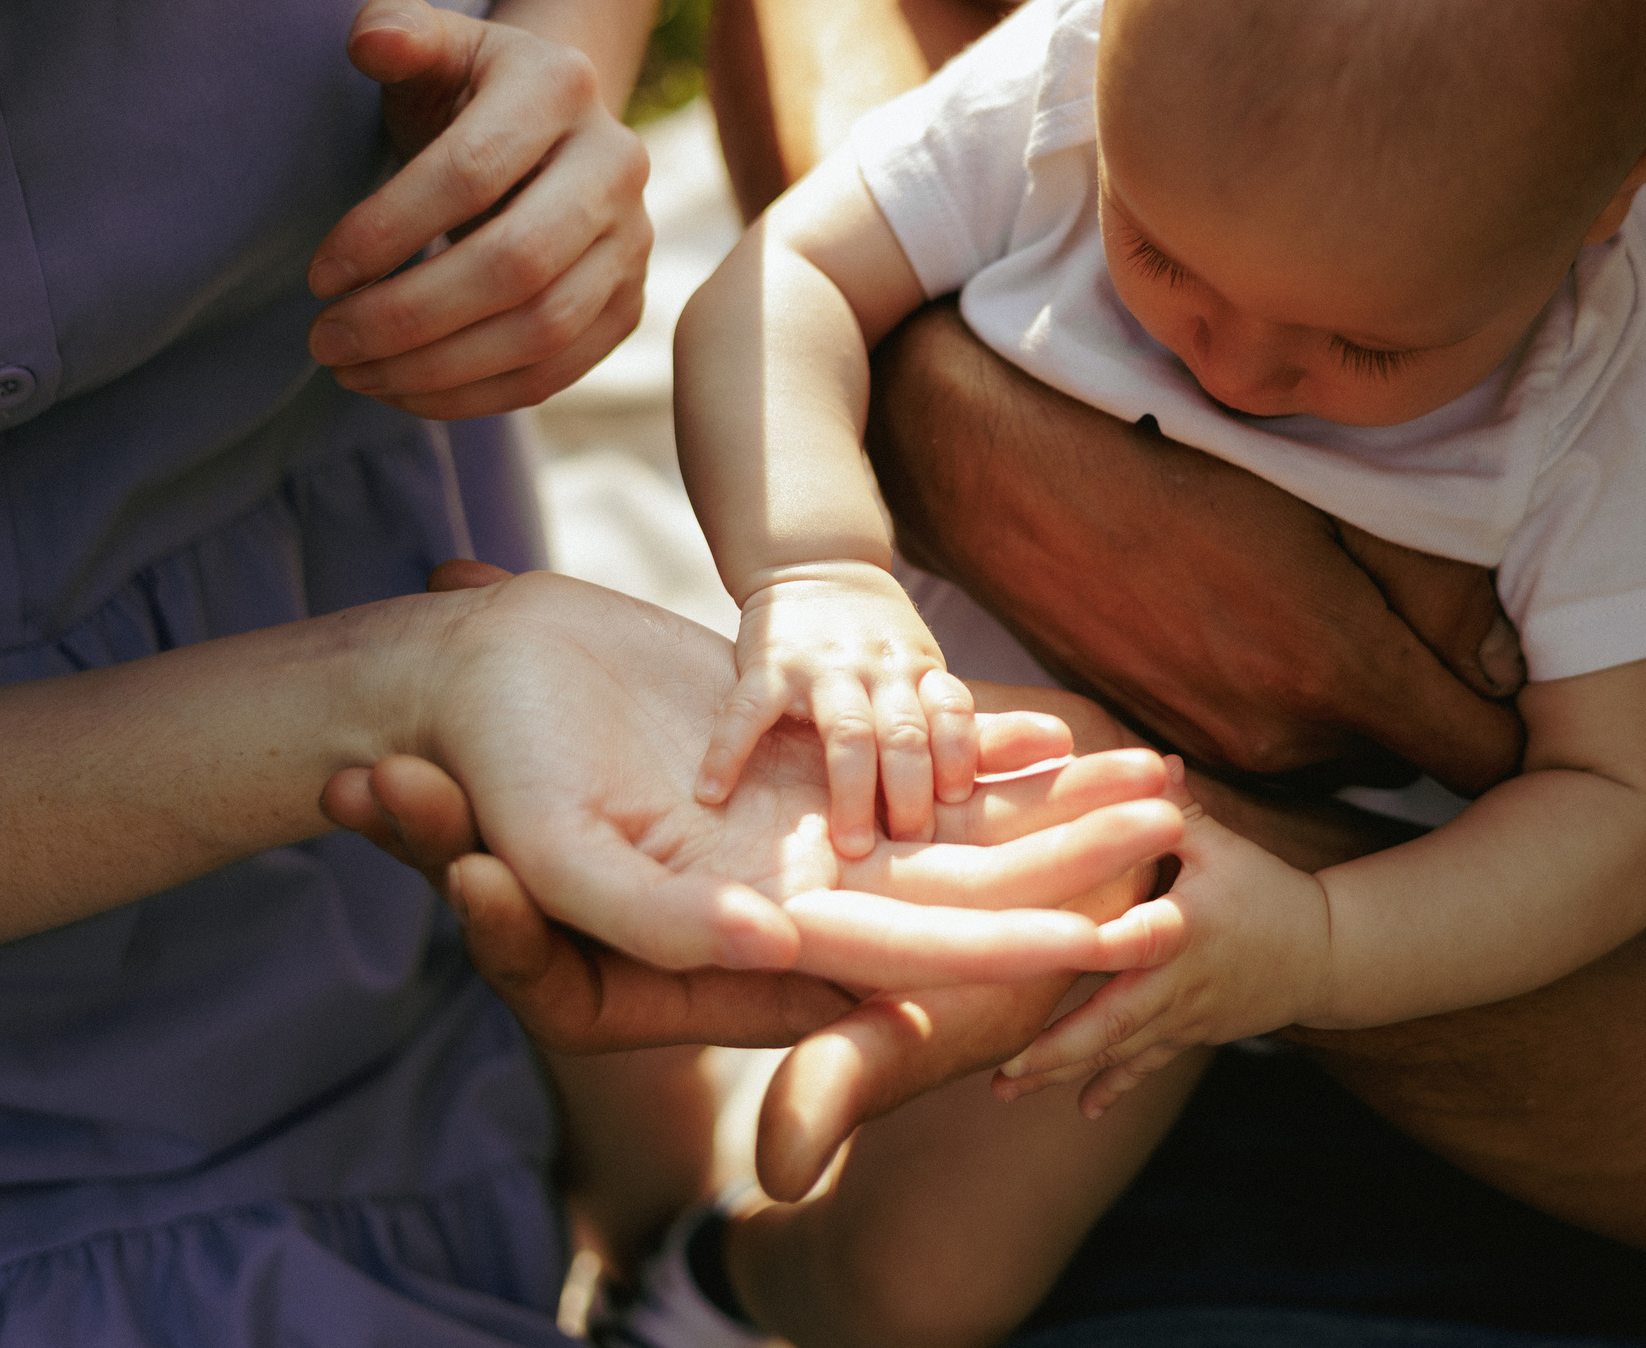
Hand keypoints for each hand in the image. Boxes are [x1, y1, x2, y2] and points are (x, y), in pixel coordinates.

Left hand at [304, 0, 655, 418]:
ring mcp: (634, 242)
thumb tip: (374, 40)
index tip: (317, 275)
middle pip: (516, 265)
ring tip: (354, 371)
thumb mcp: (430, 43)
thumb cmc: (464, 89)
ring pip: (541, 330)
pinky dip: (472, 395)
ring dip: (435, 368)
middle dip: (408, 316)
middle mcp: (618, 164)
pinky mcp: (627, 306)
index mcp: (562, 84)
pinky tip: (403, 389)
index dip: (387, 231)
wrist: (547, 128)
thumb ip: (395, 29)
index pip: (472, 172)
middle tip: (325, 341)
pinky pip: (553, 372)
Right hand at [330, 569, 1181, 989]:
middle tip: (1195, 865)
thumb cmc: (483, 778)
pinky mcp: (789, 756)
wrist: (450, 692)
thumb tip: (784, 943)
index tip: (1120, 940)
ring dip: (1050, 813)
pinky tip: (1058, 733)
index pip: (910, 954)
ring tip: (1161, 790)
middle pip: (962, 895)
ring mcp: (793, 823)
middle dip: (1074, 878)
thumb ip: (661, 915)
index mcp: (745, 931)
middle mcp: (787, 891)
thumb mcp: (558, 856)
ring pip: (948, 825)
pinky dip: (976, 744)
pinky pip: (898, 754)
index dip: (1015, 950)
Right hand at [700, 563, 976, 856]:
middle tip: (913, 850)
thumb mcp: (930, 672)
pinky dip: (728, 752)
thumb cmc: (882, 645)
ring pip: (848, 731)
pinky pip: (747, 712)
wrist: (815, 564)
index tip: (959, 812)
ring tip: (846, 852)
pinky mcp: (766, 664)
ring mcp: (823, 667)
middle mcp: (880, 670)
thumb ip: (978, 721)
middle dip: (914, 793)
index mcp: (923, 674)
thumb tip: (1066, 744)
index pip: (954, 717)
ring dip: (852, 789)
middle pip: (908, 734)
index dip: (961, 762)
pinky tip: (712, 796)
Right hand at [868, 304, 1527, 789]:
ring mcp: (1212, 750)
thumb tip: (1511, 656)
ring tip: (1337, 616)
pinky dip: (1282, 706)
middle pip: (1409, 757)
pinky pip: (1262, 745)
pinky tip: (1259, 627)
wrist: (998, 473)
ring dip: (1355, 707)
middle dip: (1435, 708)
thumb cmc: (1162, 451)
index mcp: (1334, 673)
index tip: (1547, 692)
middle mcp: (1278, 739)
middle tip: (1451, 637)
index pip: (1486, 754)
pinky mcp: (1162, 740)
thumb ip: (1431, 586)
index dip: (1527, 727)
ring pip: (1334, 751)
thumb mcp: (1318, 496)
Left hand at [995, 807, 1325, 1116]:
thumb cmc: (1267, 888)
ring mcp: (1186, 1015)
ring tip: (1007, 1091)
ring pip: (1120, 1052)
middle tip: (1001, 1069)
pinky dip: (1115, 1087)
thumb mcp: (1225, 845)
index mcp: (1185, 925)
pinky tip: (1083, 1110)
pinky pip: (1147, 1065)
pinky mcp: (1191, 1034)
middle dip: (1056, 1048)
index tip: (1043, 954)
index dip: (1098, 947)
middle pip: (1115, 1020)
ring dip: (1064, 1072)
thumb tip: (1150, 760)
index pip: (1140, 936)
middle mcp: (1182, 979)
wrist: (1326, 954)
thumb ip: (1179, 808)